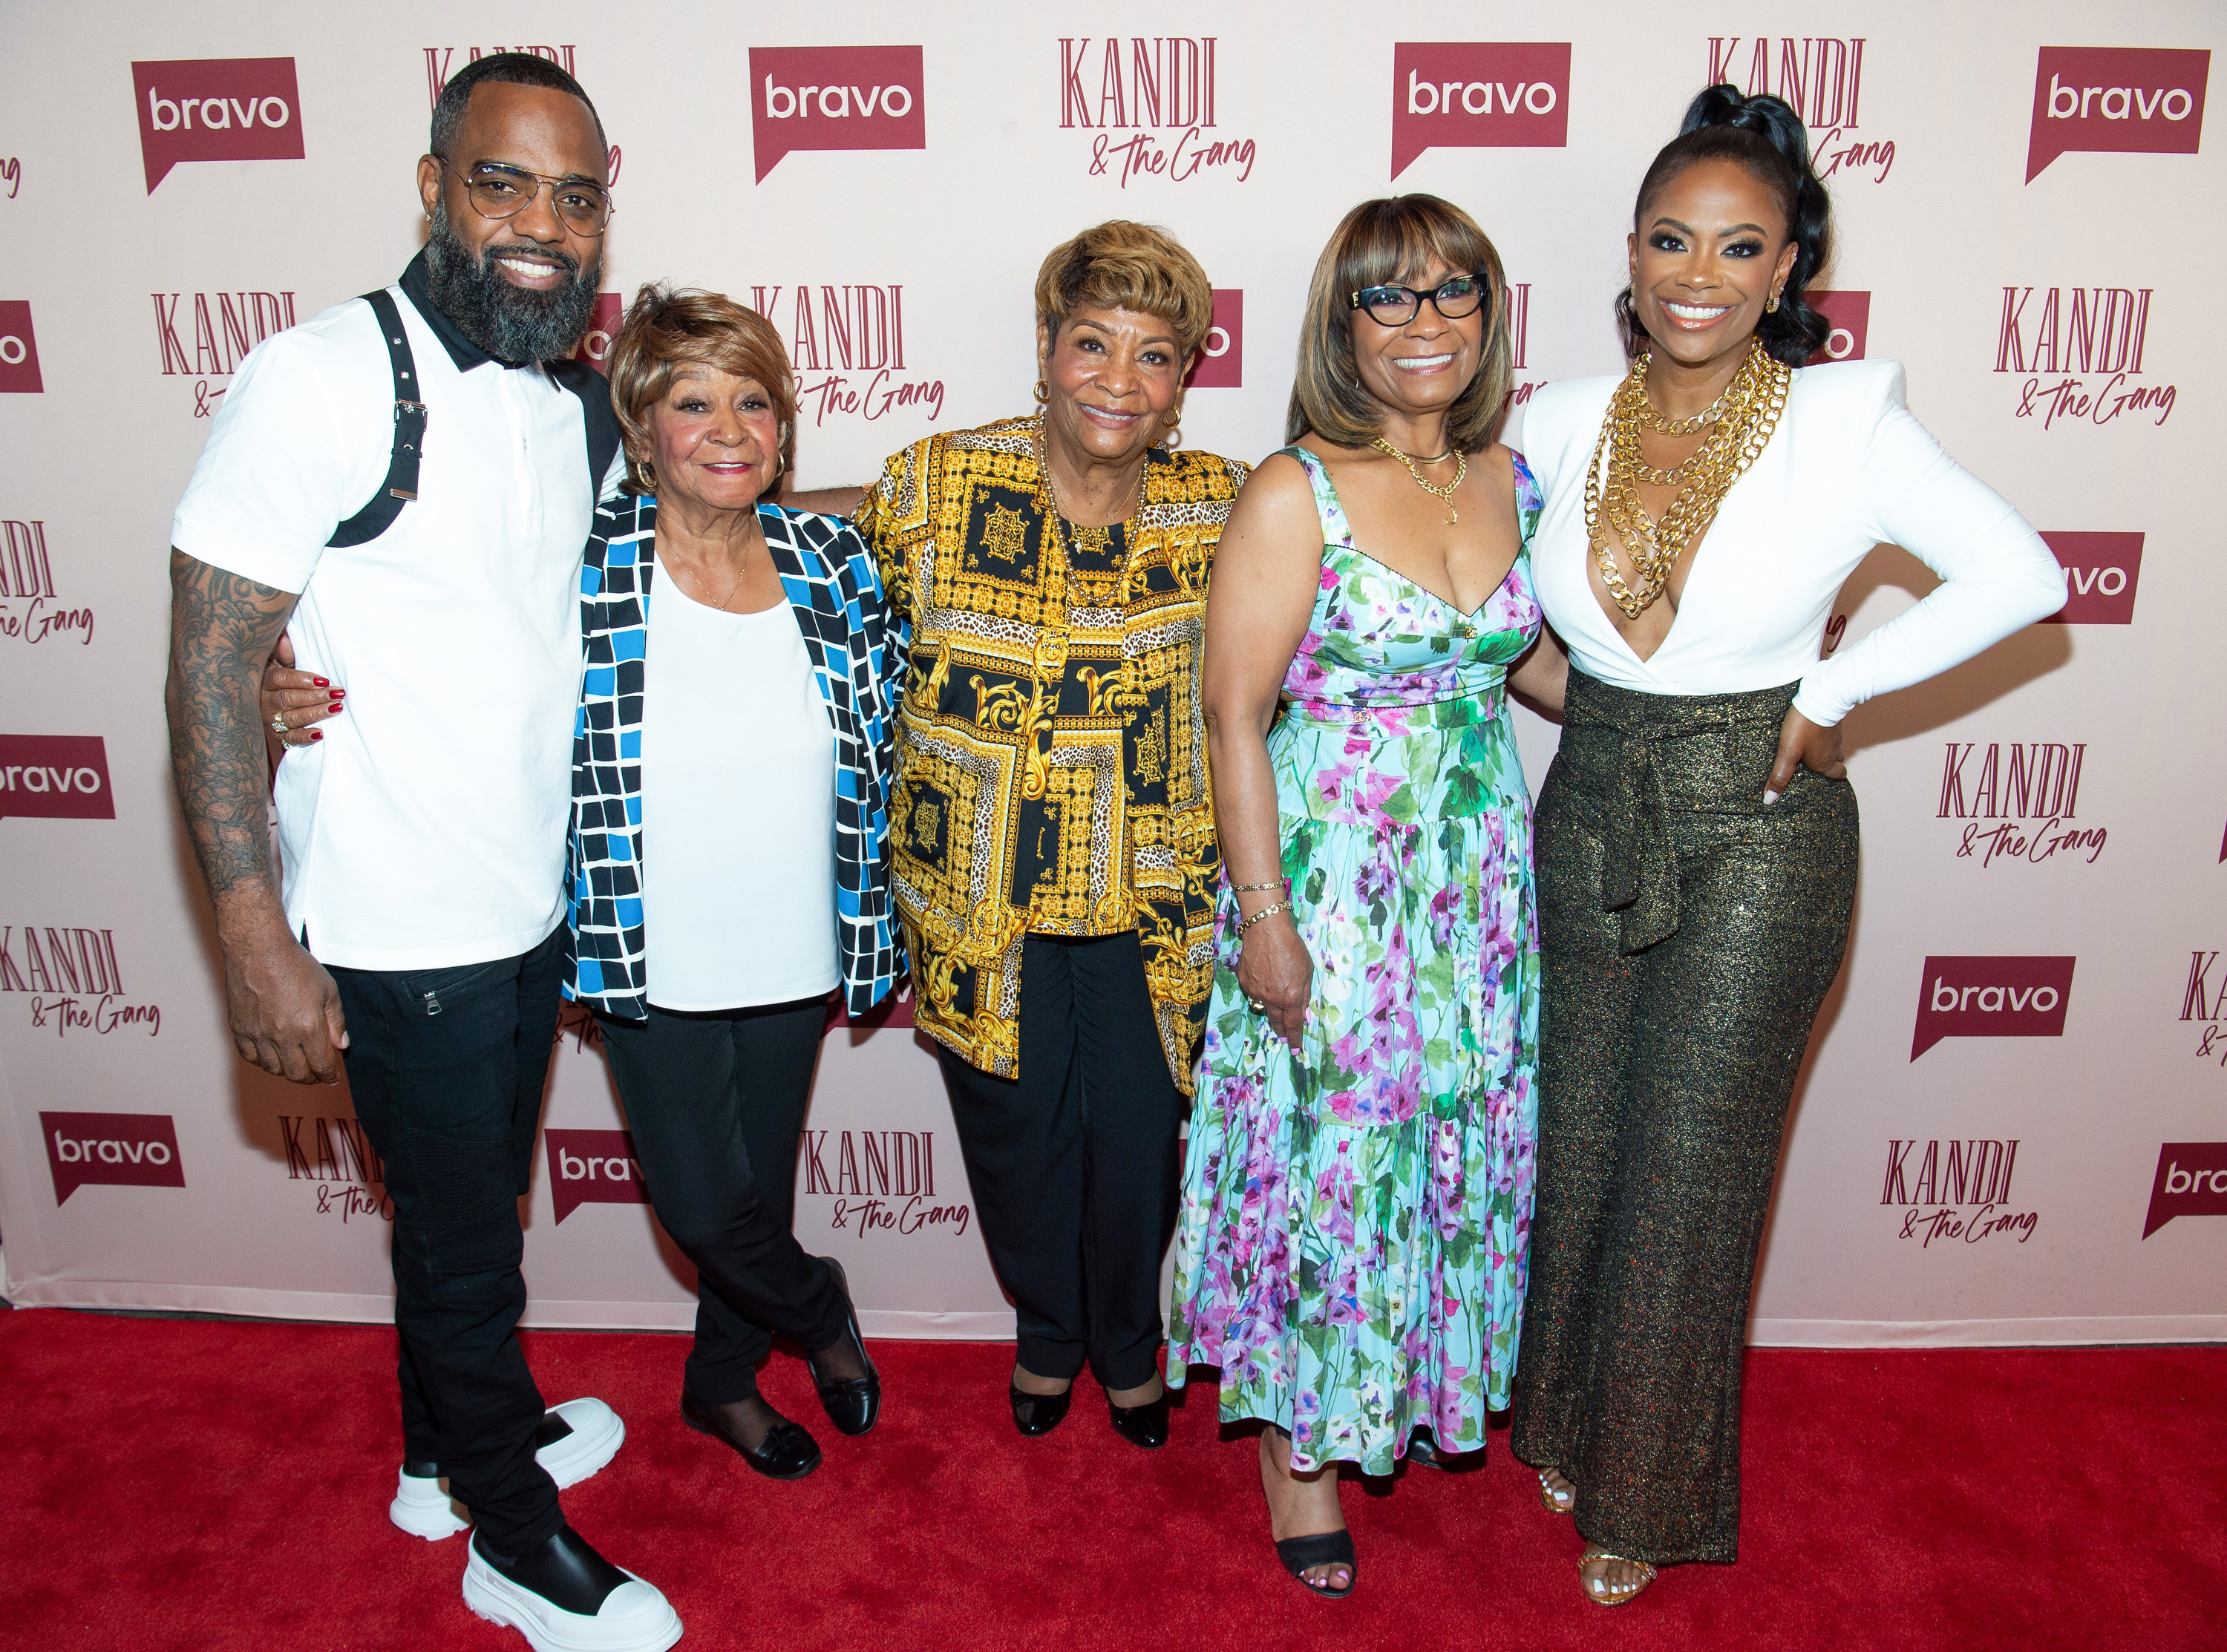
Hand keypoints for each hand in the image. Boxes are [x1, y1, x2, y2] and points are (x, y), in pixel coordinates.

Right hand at [223, 928, 347, 1083]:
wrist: (259, 949)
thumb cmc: (297, 966)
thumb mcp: (328, 990)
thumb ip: (336, 1021)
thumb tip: (342, 1045)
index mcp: (308, 1028)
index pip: (321, 1065)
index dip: (329, 1076)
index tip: (332, 1078)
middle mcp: (282, 1036)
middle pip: (297, 1073)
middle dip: (310, 1078)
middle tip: (315, 1075)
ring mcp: (258, 1034)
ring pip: (273, 1069)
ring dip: (287, 1072)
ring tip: (295, 1065)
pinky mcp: (239, 1029)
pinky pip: (250, 1057)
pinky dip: (263, 1062)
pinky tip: (271, 1056)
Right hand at [260, 632, 344, 753]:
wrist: (259, 705)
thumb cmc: (277, 680)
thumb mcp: (276, 664)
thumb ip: (283, 654)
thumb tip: (284, 638)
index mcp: (265, 680)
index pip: (281, 678)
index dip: (302, 679)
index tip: (323, 680)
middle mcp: (265, 701)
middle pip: (289, 698)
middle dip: (315, 696)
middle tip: (337, 694)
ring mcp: (270, 719)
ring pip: (291, 718)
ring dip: (315, 713)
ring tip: (336, 708)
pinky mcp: (277, 736)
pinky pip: (290, 739)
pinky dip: (304, 737)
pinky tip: (320, 734)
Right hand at [1236, 911, 1311, 1051]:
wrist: (1265, 930)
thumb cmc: (1292, 947)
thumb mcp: (1307, 971)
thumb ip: (1304, 995)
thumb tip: (1303, 1014)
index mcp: (1290, 998)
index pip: (1293, 1025)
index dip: (1295, 1039)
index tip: (1295, 1049)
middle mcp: (1271, 999)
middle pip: (1276, 1022)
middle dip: (1282, 1031)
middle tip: (1285, 1035)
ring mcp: (1255, 992)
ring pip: (1264, 1007)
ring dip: (1271, 1006)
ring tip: (1276, 991)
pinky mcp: (1244, 983)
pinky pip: (1254, 993)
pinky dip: (1260, 991)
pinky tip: (1264, 976)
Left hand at [1765, 706, 1845, 803]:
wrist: (1820, 698)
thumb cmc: (1803, 727)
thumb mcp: (1787, 753)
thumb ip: (1780, 775)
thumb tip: (1770, 799)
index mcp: (1825, 763)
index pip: (1839, 776)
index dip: (1833, 778)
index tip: (1823, 779)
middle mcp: (1834, 751)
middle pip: (1838, 763)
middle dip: (1830, 765)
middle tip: (1815, 765)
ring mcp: (1836, 736)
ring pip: (1835, 748)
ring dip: (1826, 750)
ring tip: (1811, 749)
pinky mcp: (1833, 722)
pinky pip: (1831, 734)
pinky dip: (1824, 737)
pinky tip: (1812, 733)